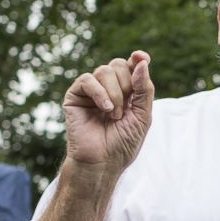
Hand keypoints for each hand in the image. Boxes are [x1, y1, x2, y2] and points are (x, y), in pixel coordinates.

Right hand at [62, 50, 154, 168]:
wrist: (102, 162)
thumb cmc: (122, 144)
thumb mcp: (143, 116)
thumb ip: (144, 89)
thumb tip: (142, 61)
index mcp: (126, 92)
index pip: (131, 66)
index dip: (138, 59)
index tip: (141, 57)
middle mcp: (108, 88)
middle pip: (118, 64)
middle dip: (126, 85)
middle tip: (124, 109)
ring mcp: (91, 91)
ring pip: (104, 70)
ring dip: (114, 94)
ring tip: (114, 116)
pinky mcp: (75, 96)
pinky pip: (87, 80)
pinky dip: (99, 93)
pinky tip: (104, 109)